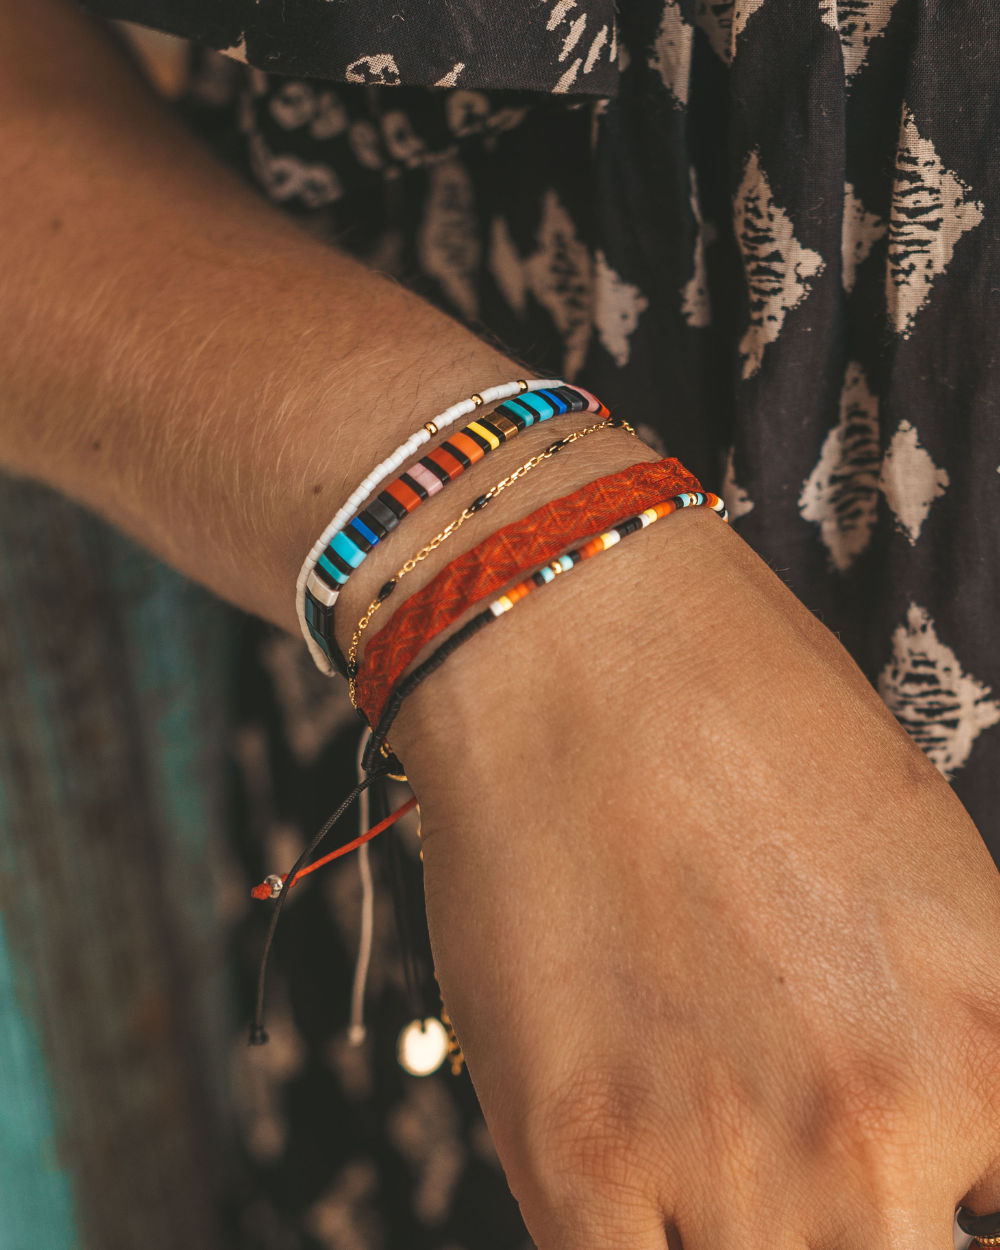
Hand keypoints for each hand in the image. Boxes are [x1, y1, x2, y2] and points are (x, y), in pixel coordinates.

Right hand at [397, 506, 999, 1249]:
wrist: (578, 647)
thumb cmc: (748, 712)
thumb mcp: (933, 876)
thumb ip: (953, 1035)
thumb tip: (940, 1148)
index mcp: (994, 1047)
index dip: (955, 1201)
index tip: (919, 1181)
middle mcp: (883, 1130)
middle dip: (861, 1223)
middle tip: (798, 1139)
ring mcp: (727, 1160)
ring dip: (748, 1232)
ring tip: (711, 1135)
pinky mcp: (576, 1159)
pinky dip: (641, 1248)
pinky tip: (634, 1183)